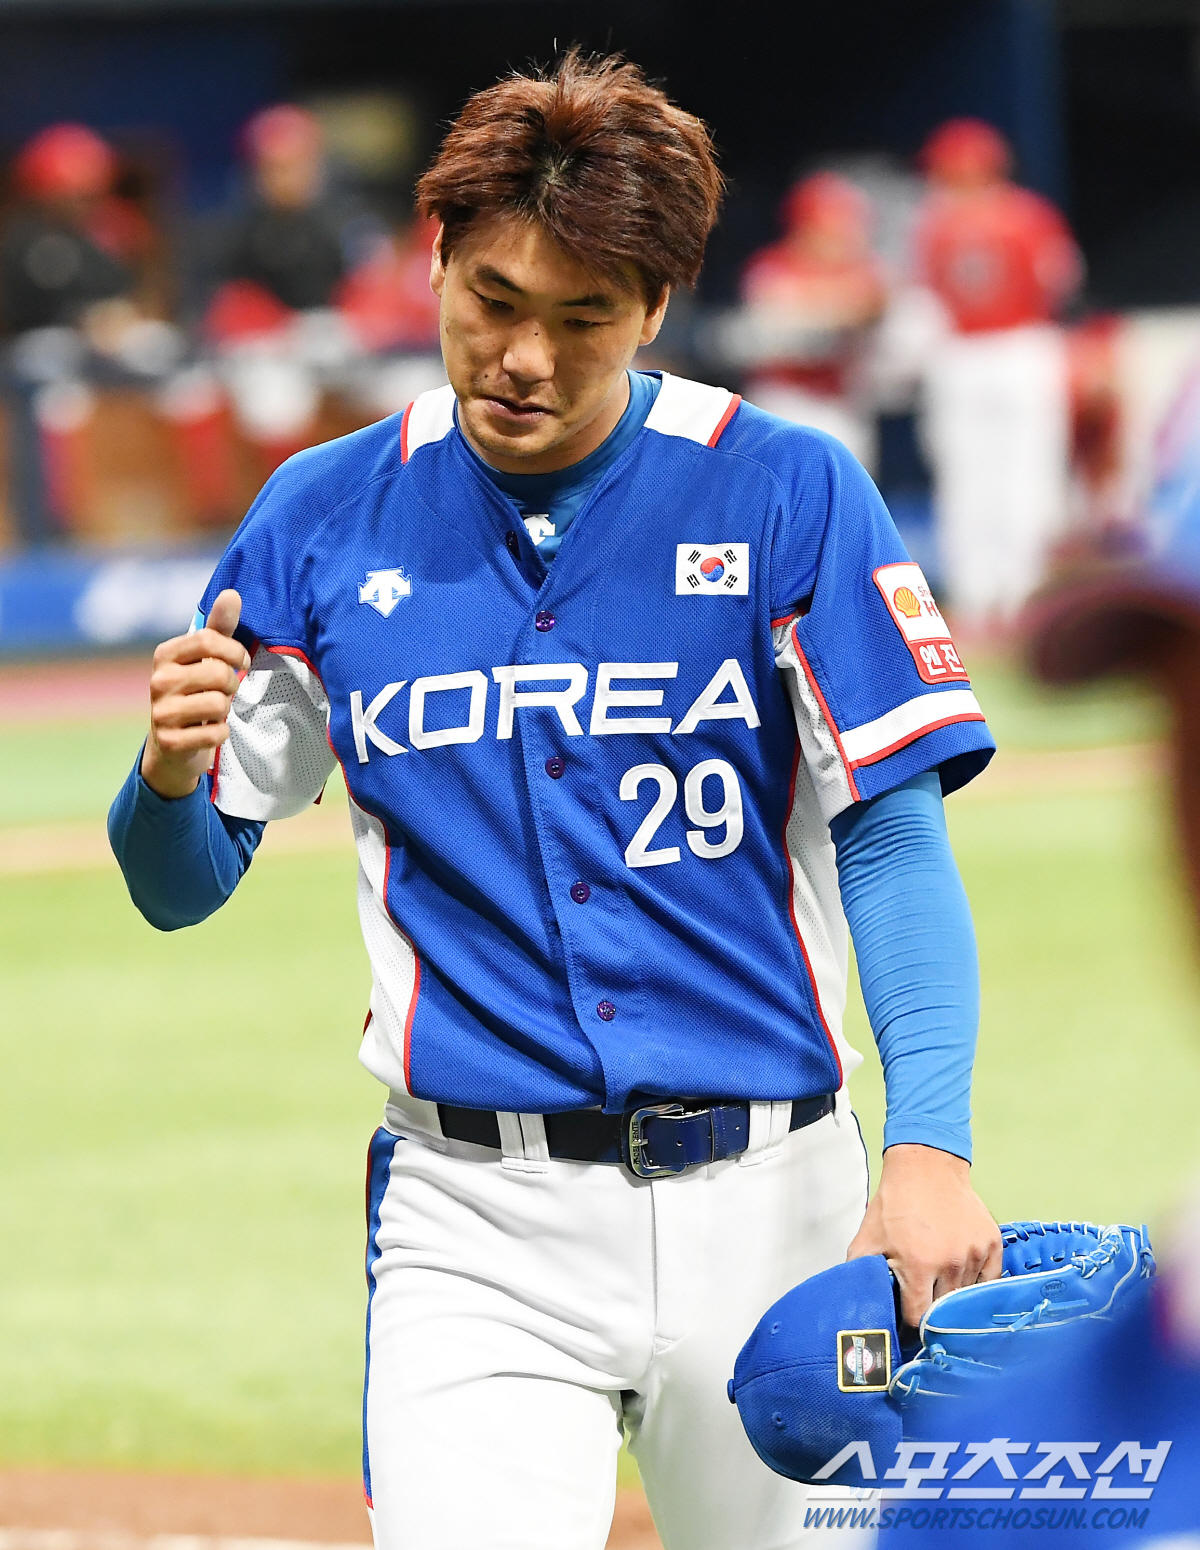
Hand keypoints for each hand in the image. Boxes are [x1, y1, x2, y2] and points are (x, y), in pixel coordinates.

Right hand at [141, 589, 249, 799]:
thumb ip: (219, 627)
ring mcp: (161, 712)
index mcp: (164, 654)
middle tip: (224, 692)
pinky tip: (207, 732)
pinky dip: (220, 734)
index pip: (209, 639)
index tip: (240, 662)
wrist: (171, 744)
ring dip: (226, 711)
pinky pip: (216, 733)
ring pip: (219, 704)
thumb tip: (232, 593)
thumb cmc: (194, 691)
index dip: (235, 651)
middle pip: (219, 673)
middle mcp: (158, 681)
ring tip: (213, 711)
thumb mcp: (204, 658)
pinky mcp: (169, 741)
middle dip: (232, 684)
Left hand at [846, 1142, 1001, 1331]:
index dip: (910, 1320)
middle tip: (923, 1297)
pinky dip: (976, 1283)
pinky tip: (961, 1273)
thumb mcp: (867, 1238)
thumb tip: (856, 1306)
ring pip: (967, 1296)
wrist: (926, 1167)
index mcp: (919, 1265)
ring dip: (953, 1294)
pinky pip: (989, 1280)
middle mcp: (951, 1264)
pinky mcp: (992, 1244)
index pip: (919, 1317)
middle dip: (932, 1309)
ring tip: (940, 1280)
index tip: (906, 1314)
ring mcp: (975, 1254)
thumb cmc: (895, 1204)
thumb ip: (859, 1274)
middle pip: (945, 1310)